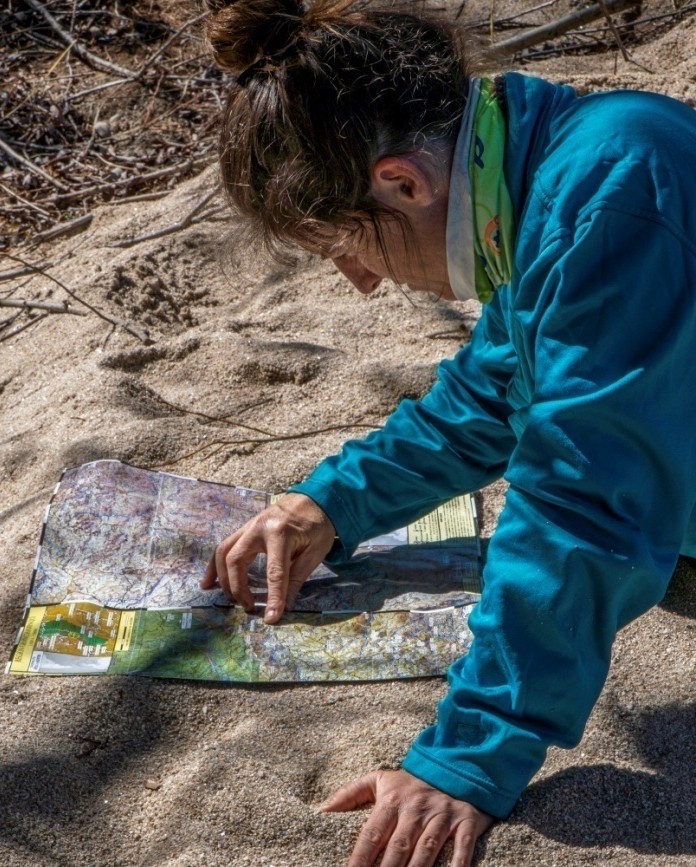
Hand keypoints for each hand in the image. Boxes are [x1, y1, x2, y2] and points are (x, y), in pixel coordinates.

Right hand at [201, 493, 335, 622]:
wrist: (315, 498)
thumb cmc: (318, 525)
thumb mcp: (315, 552)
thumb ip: (297, 579)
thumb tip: (285, 607)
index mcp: (280, 532)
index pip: (274, 572)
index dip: (272, 597)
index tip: (270, 617)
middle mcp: (259, 527)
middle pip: (237, 560)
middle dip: (239, 587)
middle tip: (249, 607)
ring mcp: (249, 526)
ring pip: (224, 552)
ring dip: (222, 578)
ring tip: (227, 599)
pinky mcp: (245, 528)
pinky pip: (224, 547)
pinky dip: (215, 565)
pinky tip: (208, 582)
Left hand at [320, 769, 492, 866]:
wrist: (455, 767)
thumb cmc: (410, 783)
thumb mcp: (379, 781)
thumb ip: (349, 794)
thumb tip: (321, 811)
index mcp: (392, 800)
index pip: (372, 835)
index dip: (360, 859)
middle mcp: (416, 808)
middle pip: (398, 848)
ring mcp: (442, 815)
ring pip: (426, 851)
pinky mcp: (466, 821)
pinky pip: (462, 847)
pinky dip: (457, 865)